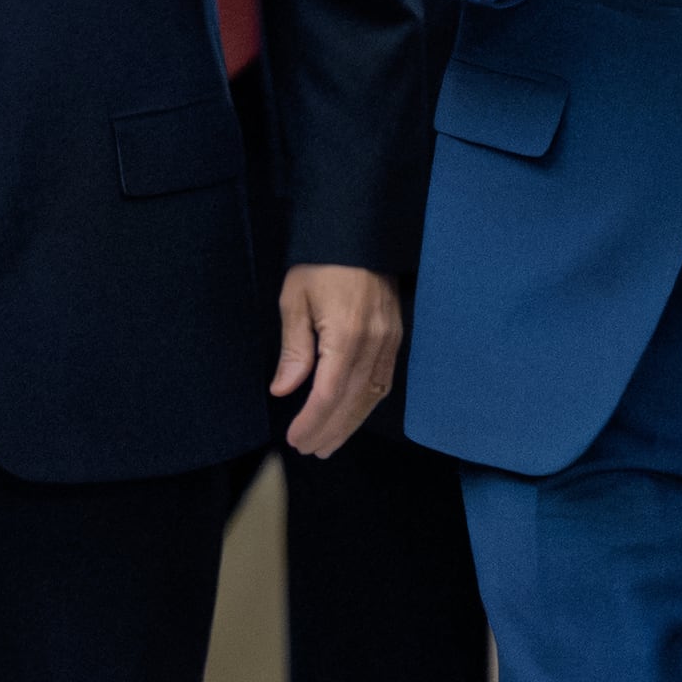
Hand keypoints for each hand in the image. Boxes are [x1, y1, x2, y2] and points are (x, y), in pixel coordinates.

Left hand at [271, 264, 408, 455]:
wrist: (360, 233)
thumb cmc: (322, 264)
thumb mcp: (296, 300)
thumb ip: (294, 349)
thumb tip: (285, 390)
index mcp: (346, 334)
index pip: (329, 393)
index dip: (313, 421)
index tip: (295, 439)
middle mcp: (374, 342)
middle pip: (353, 401)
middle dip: (330, 430)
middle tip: (310, 449)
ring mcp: (390, 340)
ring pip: (372, 396)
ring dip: (351, 423)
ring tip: (330, 442)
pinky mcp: (396, 336)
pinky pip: (385, 380)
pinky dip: (368, 404)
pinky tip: (353, 414)